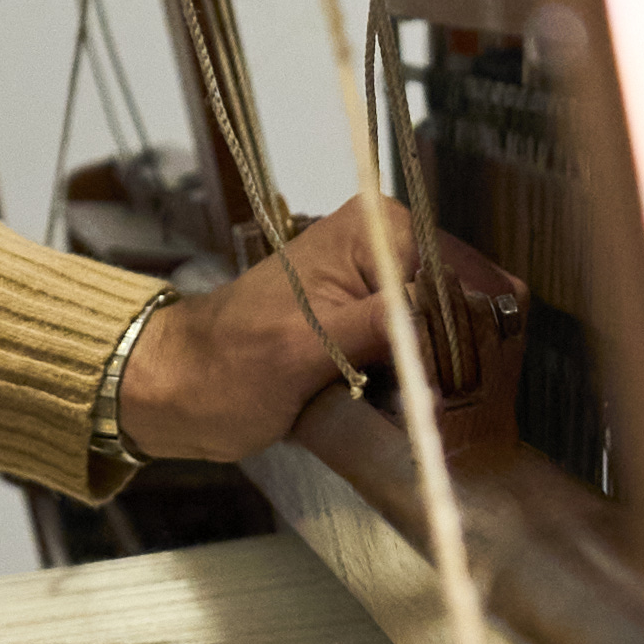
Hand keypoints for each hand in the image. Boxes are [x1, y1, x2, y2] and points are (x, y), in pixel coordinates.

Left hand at [118, 195, 527, 471]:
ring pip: (449, 338)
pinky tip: (402, 411)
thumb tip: (453, 326)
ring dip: (439, 382)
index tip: (449, 388)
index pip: (460, 278)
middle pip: (463, 308)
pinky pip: (423, 357)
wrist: (180, 390)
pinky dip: (419, 389)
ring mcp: (382, 288)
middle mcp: (388, 248)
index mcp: (377, 229)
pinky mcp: (373, 326)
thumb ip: (389, 327)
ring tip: (412, 413)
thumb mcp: (312, 345)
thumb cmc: (228, 364)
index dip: (464, 337)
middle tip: (429, 409)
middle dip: (454, 363)